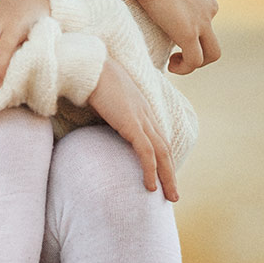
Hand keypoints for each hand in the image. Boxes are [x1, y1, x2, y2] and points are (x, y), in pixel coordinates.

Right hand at [76, 0, 218, 71]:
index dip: (192, 16)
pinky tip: (170, 66)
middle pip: (208, 27)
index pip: (207, 5)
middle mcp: (210, 2)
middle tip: (169, 40)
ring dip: (195, 58)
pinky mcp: (189, 34)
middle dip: (192, 36)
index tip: (170, 20)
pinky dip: (186, 67)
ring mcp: (203, 20)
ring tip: (175, 60)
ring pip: (212, 50)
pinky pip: (196, 60)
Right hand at [85, 59, 178, 199]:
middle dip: (171, 173)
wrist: (90, 65)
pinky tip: (150, 187)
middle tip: (174, 195)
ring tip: (170, 197)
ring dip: (168, 177)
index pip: (158, 138)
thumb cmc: (91, 79)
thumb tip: (97, 121)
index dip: (163, 158)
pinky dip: (151, 170)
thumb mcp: (103, 99)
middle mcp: (146, 115)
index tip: (164, 176)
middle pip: (165, 148)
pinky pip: (146, 153)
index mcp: (140, 109)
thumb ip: (107, 112)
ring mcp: (141, 119)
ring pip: (161, 153)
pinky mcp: (132, 124)